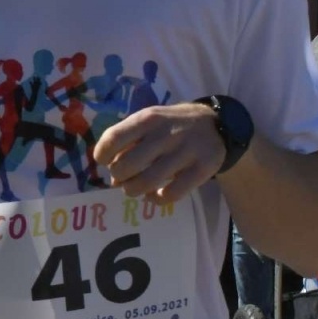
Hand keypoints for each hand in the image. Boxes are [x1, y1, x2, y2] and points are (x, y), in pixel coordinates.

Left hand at [92, 102, 224, 203]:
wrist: (215, 124)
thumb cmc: (170, 126)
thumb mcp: (147, 123)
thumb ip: (127, 145)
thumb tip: (113, 180)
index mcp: (147, 119)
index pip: (113, 138)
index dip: (102, 155)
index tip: (104, 161)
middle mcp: (166, 134)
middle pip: (127, 165)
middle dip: (118, 176)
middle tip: (124, 177)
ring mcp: (186, 151)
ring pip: (147, 182)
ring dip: (134, 190)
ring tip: (135, 188)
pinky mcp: (203, 168)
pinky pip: (172, 194)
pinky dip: (157, 199)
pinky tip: (155, 195)